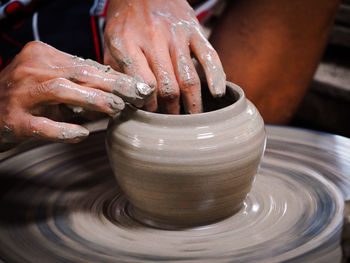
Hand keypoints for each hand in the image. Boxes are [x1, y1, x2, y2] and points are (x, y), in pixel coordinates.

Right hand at [0, 41, 152, 149]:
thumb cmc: (27, 97)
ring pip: (60, 90)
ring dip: (92, 100)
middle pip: (78, 73)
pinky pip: (42, 125)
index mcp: (43, 56)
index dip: (114, 77)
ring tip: (116, 109)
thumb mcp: (53, 83)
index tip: (137, 86)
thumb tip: (117, 94)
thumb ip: (81, 86)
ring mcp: (20, 95)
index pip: (85, 65)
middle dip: (111, 84)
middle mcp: (31, 70)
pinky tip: (82, 134)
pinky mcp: (14, 120)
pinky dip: (63, 130)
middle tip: (136, 95)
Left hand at [104, 0, 225, 113]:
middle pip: (167, 87)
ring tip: (192, 120)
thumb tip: (122, 101)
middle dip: (170, 110)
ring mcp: (176, 34)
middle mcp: (152, 38)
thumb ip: (116, 71)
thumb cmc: (126, 20)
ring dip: (192, 103)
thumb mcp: (110, 42)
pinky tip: (216, 94)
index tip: (150, 117)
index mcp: (127, 42)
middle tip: (170, 122)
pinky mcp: (194, 30)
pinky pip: (209, 56)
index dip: (149, 107)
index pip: (142, 85)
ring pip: (188, 78)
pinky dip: (215, 76)